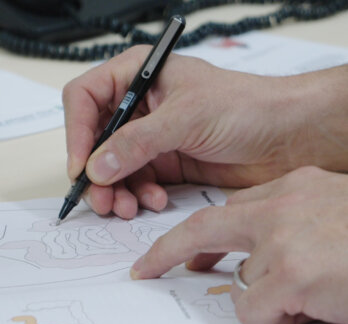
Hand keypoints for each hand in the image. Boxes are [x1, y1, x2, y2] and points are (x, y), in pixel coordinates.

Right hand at [63, 48, 347, 218]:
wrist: (287, 137)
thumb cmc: (248, 107)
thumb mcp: (185, 118)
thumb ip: (136, 143)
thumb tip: (96, 167)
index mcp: (138, 76)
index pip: (85, 98)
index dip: (76, 132)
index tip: (80, 167)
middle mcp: (139, 107)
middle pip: (93, 140)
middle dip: (96, 173)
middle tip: (102, 199)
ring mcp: (150, 137)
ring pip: (111, 168)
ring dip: (115, 191)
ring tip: (126, 207)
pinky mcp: (163, 163)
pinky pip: (134, 184)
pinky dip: (138, 197)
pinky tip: (153, 202)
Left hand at [131, 166, 347, 323]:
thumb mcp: (336, 221)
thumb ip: (293, 231)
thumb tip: (249, 270)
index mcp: (299, 188)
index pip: (231, 207)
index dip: (204, 235)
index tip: (185, 255)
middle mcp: (286, 205)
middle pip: (205, 227)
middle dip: (168, 250)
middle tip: (145, 270)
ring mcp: (285, 238)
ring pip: (244, 282)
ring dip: (271, 299)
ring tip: (320, 295)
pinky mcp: (292, 274)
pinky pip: (256, 310)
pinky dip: (279, 320)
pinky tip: (318, 309)